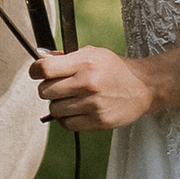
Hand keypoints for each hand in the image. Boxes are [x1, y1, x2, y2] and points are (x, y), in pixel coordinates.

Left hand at [33, 43, 163, 129]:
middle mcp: (87, 83)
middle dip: (47, 88)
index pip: (45, 69)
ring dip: (58, 105)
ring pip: (54, 109)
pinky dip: (66, 119)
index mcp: (84, 63)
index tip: (36, 73)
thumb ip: (66, 56)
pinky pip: (66, 124)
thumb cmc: (115, 68)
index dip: (35, 71)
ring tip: (69, 99)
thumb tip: (40, 57)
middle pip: (45, 91)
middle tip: (58, 87)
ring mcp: (92, 104)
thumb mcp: (93, 53)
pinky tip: (74, 111)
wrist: (144, 86)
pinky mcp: (98, 121)